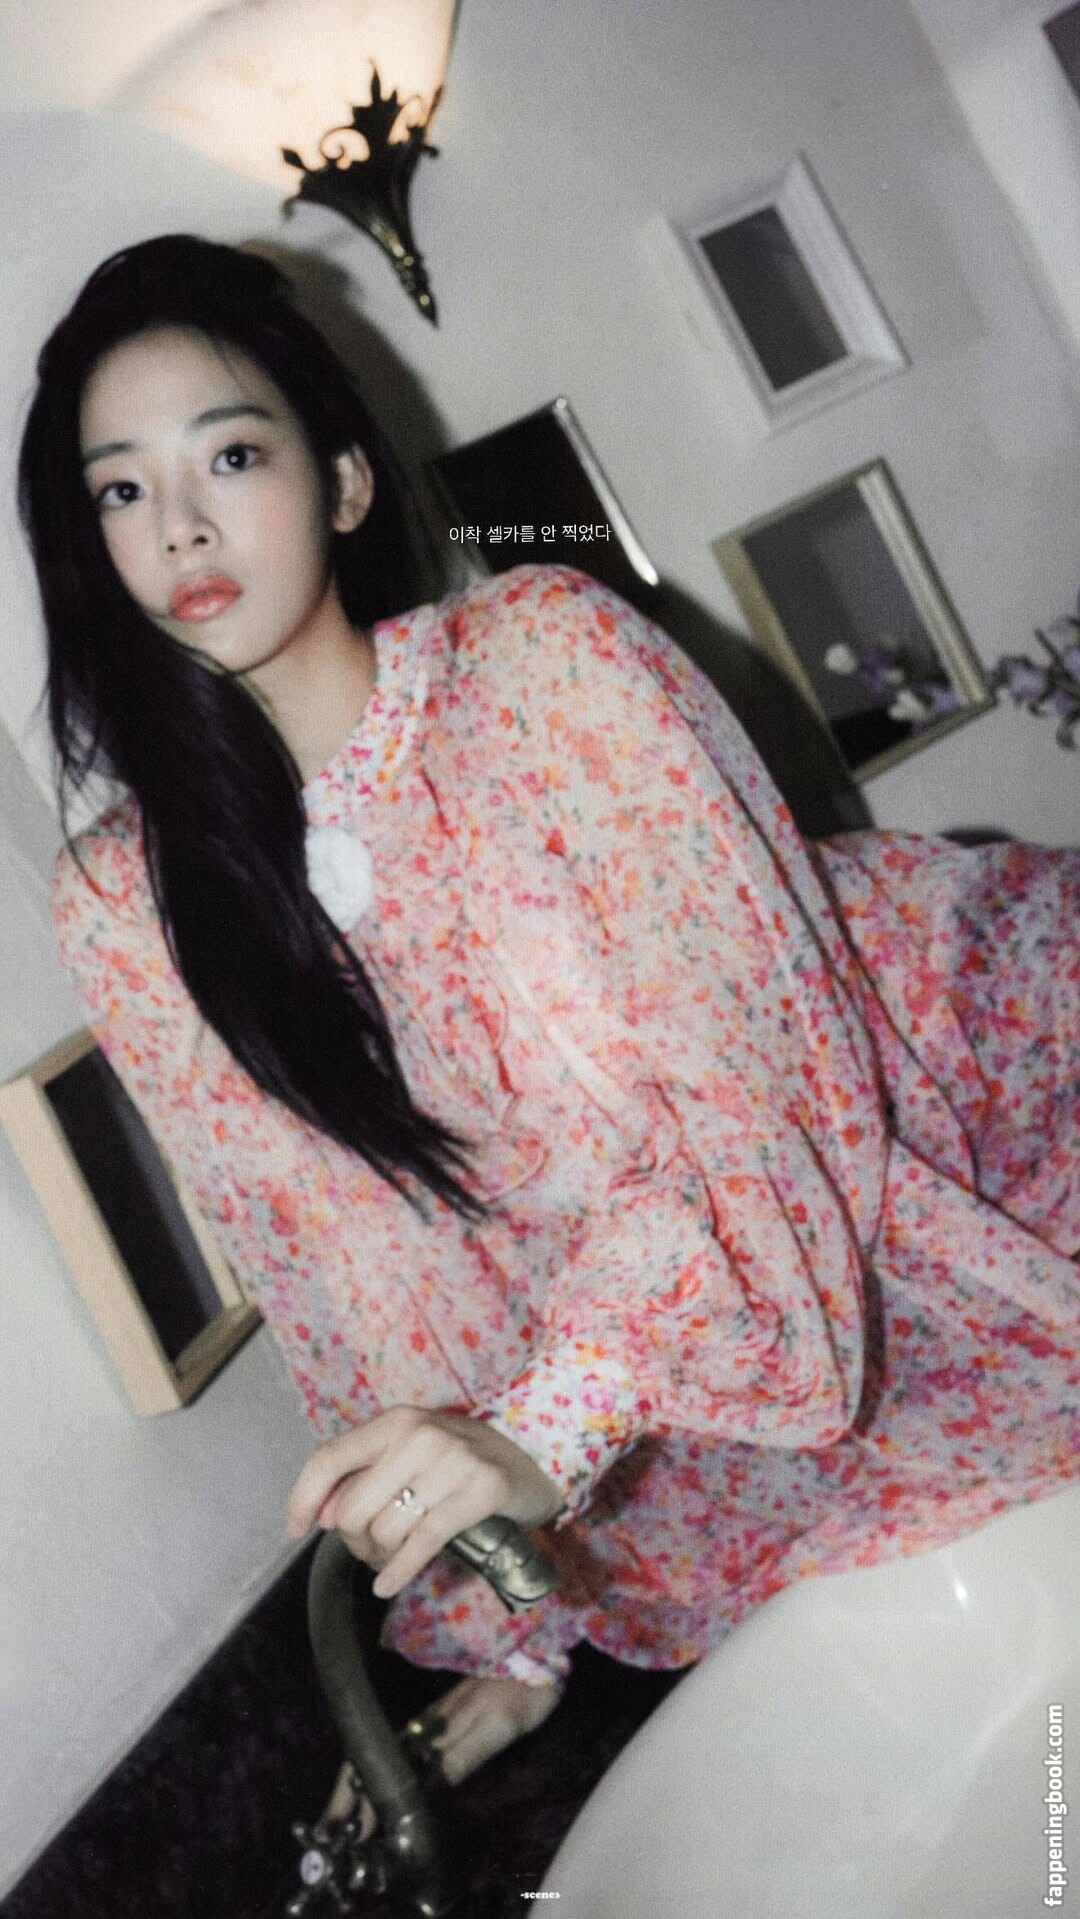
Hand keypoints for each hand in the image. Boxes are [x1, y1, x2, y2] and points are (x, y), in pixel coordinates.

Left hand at [285, 1405, 562, 1599]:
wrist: (534, 1455)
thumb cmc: (461, 1459)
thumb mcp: (410, 1455)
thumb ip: (366, 1476)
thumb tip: (326, 1516)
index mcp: (396, 1422)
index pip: (330, 1458)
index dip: (304, 1497)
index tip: (294, 1528)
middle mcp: (420, 1435)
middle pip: (354, 1508)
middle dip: (354, 1540)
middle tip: (370, 1548)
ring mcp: (453, 1461)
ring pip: (386, 1531)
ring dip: (382, 1556)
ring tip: (393, 1556)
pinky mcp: (481, 1491)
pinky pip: (422, 1543)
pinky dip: (399, 1571)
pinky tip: (387, 1585)